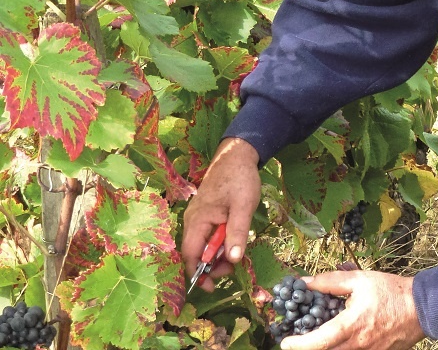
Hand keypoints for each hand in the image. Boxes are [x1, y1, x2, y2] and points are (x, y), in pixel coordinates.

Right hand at [182, 137, 261, 290]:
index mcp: (197, 219)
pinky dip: (220, 242)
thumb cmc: (240, 179)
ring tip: (237, 252)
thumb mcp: (243, 207)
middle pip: (197, 252)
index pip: (190, 254)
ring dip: (218, 253)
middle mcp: (193, 220)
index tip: (211, 286)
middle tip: (234, 265)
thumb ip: (237, 233)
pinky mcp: (207, 213)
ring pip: (204, 244)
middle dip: (213, 264)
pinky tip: (234, 239)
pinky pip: (209, 234)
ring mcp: (199, 216)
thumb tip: (233, 260)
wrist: (238, 154)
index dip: (198, 273)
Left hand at [280, 270, 424, 349]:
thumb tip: (306, 282)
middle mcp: (358, 345)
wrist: (421, 307)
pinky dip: (340, 347)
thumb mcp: (359, 280)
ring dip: (324, 348)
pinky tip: (338, 338)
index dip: (299, 344)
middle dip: (308, 349)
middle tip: (296, 340)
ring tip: (316, 336)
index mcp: (352, 325)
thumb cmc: (391, 291)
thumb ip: (330, 282)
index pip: (319, 342)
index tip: (285, 342)